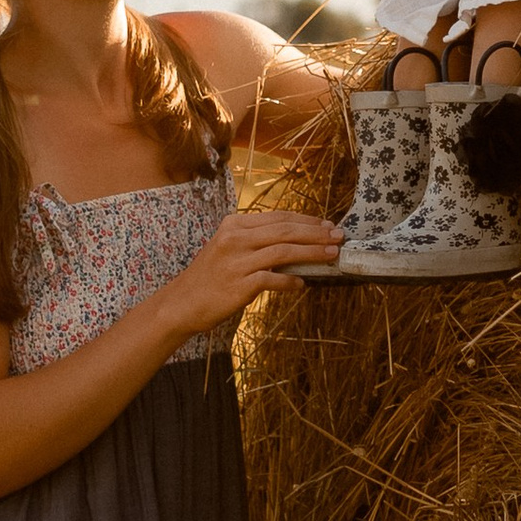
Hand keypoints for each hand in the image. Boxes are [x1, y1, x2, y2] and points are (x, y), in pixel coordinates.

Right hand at [162, 206, 344, 330]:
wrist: (182, 303)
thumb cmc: (210, 278)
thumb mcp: (229, 249)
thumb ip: (258, 242)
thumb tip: (296, 243)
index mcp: (234, 225)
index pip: (278, 217)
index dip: (307, 220)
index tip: (327, 225)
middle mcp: (235, 239)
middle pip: (285, 230)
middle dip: (316, 233)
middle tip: (338, 237)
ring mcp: (237, 262)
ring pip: (283, 251)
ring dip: (311, 253)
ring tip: (331, 256)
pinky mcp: (239, 285)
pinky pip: (273, 279)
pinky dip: (290, 281)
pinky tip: (301, 284)